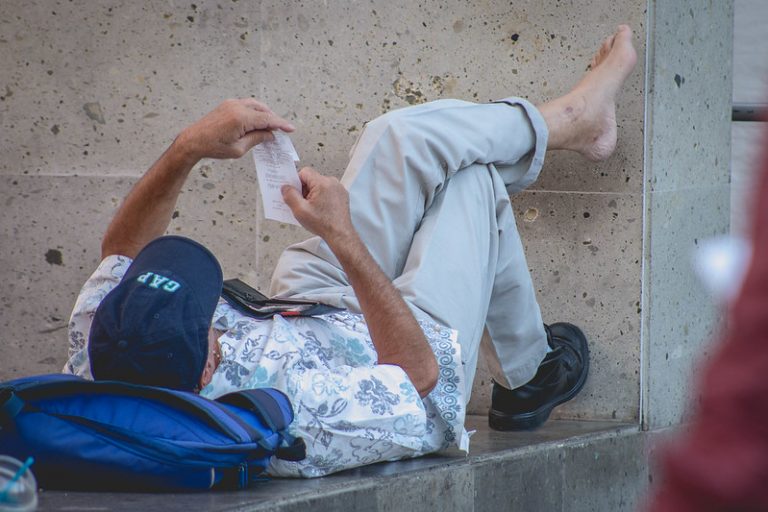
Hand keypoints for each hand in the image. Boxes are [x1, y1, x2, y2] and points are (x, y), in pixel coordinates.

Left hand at [175, 98, 294, 161]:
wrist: (193, 140)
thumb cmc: (213, 147)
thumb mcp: (239, 149)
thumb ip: (257, 139)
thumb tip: (270, 135)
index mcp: (241, 118)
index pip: (267, 119)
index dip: (281, 124)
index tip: (290, 129)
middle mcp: (237, 107)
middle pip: (263, 110)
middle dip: (273, 120)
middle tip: (280, 131)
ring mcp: (231, 104)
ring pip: (256, 105)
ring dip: (265, 115)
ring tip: (269, 128)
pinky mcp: (227, 105)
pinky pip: (247, 105)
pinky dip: (255, 112)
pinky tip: (257, 121)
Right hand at [281, 167, 354, 244]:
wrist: (340, 234)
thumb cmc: (323, 224)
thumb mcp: (300, 210)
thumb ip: (290, 195)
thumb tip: (285, 187)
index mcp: (322, 183)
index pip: (304, 172)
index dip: (296, 182)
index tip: (293, 192)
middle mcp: (333, 182)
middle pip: (312, 179)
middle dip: (304, 190)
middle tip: (302, 204)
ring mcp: (339, 189)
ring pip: (319, 186)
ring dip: (313, 195)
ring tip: (312, 209)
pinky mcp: (342, 195)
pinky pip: (327, 191)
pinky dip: (322, 198)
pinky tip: (319, 210)